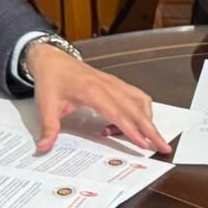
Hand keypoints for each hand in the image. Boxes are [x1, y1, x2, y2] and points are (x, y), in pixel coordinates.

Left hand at [26, 43, 170, 154]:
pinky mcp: (116, 84)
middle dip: (151, 129)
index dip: (131, 129)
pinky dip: (141, 111)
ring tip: (145, 139)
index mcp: (92, 91)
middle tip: (163, 146)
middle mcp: (108, 86)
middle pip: (136, 109)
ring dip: (148, 120)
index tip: (143, 144)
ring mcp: (114, 83)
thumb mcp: (46, 105)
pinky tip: (130, 124)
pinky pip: (136, 97)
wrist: (52, 59)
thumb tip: (44, 147)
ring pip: (141, 102)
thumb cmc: (51, 80)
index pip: (117, 113)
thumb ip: (48, 128)